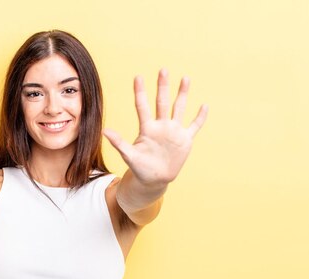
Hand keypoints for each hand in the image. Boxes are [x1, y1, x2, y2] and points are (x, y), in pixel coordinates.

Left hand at [103, 69, 207, 184]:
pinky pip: (194, 126)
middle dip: (163, 86)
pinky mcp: (185, 140)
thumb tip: (104, 131)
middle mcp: (161, 126)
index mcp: (147, 128)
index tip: (138, 77)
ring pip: (179, 108)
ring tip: (185, 78)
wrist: (155, 179)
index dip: (140, 92)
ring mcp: (174, 131)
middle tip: (163, 70)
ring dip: (182, 94)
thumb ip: (119, 142)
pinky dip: (200, 117)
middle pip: (162, 102)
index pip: (142, 107)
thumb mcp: (129, 156)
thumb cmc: (140, 167)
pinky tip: (204, 105)